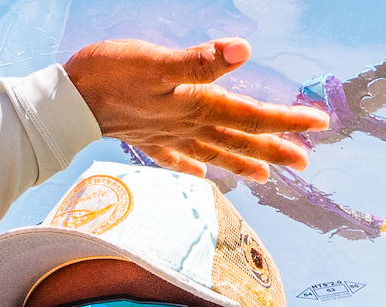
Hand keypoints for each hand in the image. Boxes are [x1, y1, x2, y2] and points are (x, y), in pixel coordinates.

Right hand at [65, 38, 328, 180]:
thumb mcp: (156, 60)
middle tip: (305, 161)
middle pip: (239, 140)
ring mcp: (165, 134)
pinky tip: (202, 174)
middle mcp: (186, 125)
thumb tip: (243, 51)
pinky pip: (176, 156)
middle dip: (274, 150)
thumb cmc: (109, 74)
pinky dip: (192, 167)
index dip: (287, 120)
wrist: (66, 101)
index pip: (251, 116)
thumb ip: (200, 61)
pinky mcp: (145, 135)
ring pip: (214, 152)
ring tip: (266, 176)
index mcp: (196, 105)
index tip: (319, 125)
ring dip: (241, 163)